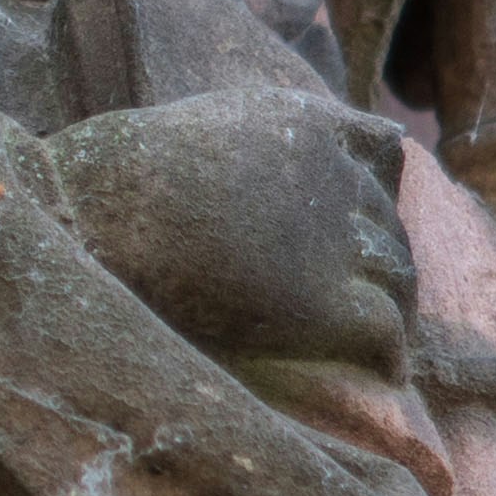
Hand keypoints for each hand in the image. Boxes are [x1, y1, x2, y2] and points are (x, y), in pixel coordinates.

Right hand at [39, 87, 420, 383]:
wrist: (97, 215)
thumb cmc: (113, 185)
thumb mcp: (191, 134)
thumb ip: (235, 151)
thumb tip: (230, 194)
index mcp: (307, 124)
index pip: (383, 151)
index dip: (379, 192)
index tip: (368, 223)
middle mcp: (335, 176)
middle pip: (389, 225)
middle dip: (383, 262)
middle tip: (375, 302)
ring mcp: (336, 239)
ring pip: (399, 278)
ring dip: (394, 310)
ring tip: (384, 342)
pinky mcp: (325, 302)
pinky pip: (385, 331)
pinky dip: (390, 354)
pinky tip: (385, 371)